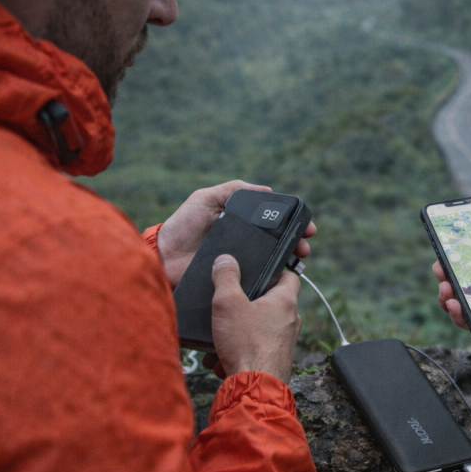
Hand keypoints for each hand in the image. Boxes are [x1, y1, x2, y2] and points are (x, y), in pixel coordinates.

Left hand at [157, 181, 316, 287]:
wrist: (163, 257)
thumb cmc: (183, 225)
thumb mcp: (206, 199)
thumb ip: (233, 190)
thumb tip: (267, 190)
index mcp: (241, 224)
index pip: (274, 223)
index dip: (293, 224)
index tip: (307, 227)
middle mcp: (245, 244)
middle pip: (279, 244)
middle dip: (297, 245)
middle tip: (305, 248)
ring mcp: (241, 264)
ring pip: (272, 263)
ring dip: (289, 263)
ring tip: (298, 261)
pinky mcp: (235, 282)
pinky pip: (256, 281)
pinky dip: (270, 280)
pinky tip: (279, 277)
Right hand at [206, 254, 301, 381]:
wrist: (255, 388)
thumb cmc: (246, 344)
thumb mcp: (228, 303)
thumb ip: (225, 277)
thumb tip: (226, 260)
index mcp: (285, 301)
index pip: (289, 275)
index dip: (275, 269)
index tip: (260, 269)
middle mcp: (290, 321)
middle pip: (269, 303)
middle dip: (246, 305)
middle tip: (228, 307)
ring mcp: (284, 342)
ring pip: (258, 329)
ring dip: (237, 333)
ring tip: (219, 339)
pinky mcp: (275, 360)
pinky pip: (254, 349)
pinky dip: (238, 352)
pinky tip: (221, 359)